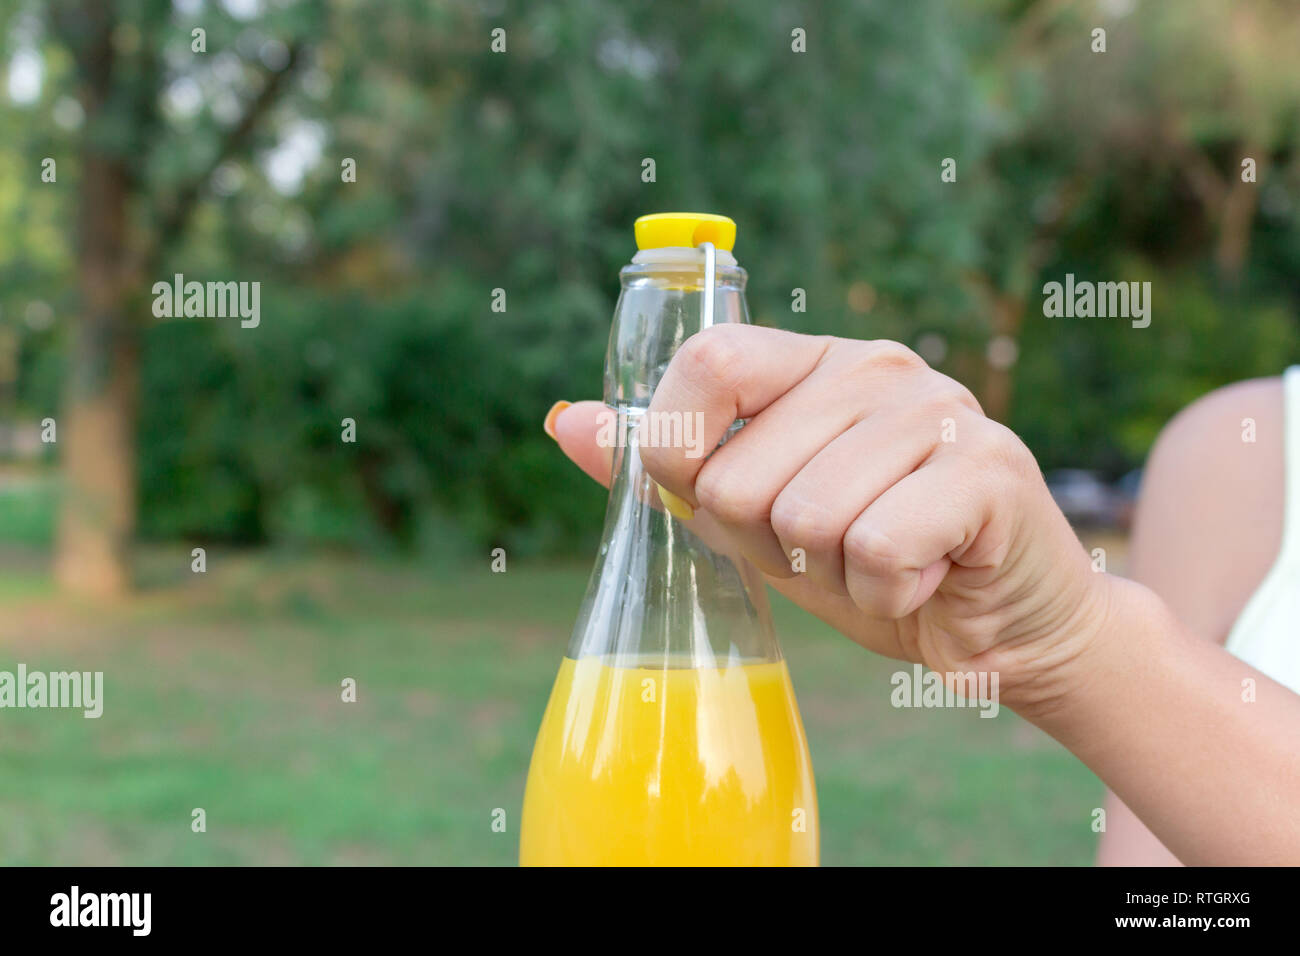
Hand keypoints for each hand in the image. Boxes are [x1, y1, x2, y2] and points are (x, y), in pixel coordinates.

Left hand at [548, 324, 1113, 714]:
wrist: (1000, 623)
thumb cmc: (871, 562)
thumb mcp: (754, 516)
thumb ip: (669, 465)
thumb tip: (564, 422)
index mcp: (812, 361)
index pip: (706, 363)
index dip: (683, 452)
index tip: (722, 500)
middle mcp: (874, 367)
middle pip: (739, 474)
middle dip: (767, 544)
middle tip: (832, 547)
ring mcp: (937, 409)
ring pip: (805, 517)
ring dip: (831, 574)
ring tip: (882, 561)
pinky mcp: (987, 469)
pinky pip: (877, 550)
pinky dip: (885, 594)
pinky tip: (923, 579)